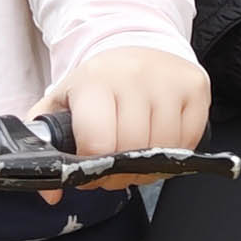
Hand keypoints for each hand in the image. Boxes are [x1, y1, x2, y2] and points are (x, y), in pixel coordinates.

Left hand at [33, 45, 211, 191]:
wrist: (136, 46)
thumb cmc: (98, 83)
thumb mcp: (61, 105)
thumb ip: (45, 147)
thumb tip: (51, 193)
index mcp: (95, 81)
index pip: (98, 142)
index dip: (92, 168)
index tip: (89, 169)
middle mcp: (134, 76)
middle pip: (133, 150)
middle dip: (120, 172)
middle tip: (112, 170)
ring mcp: (169, 81)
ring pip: (163, 149)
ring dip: (148, 166)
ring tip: (135, 156)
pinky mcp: (196, 87)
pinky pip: (188, 141)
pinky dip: (173, 153)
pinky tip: (158, 142)